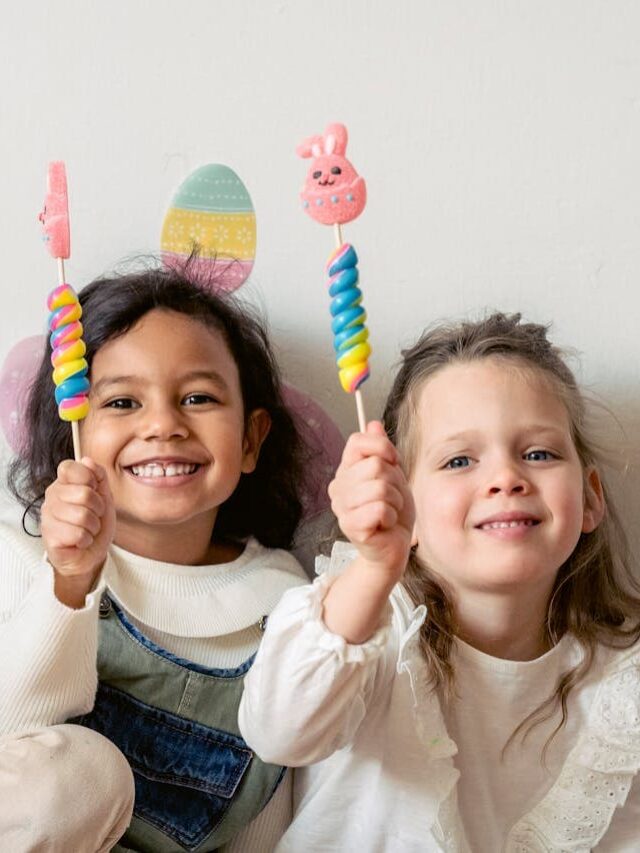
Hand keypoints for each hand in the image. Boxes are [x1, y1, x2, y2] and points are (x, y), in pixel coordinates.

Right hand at [41, 457, 114, 607]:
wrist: (89, 554)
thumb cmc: (94, 523)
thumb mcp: (104, 497)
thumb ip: (99, 477)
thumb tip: (88, 460)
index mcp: (63, 483)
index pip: (69, 467)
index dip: (88, 478)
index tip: (94, 490)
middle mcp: (51, 497)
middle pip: (83, 493)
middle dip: (98, 508)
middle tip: (94, 516)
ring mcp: (47, 516)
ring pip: (82, 515)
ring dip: (93, 526)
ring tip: (88, 530)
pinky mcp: (49, 536)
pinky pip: (78, 533)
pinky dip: (86, 539)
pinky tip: (80, 541)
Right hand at [328, 421, 414, 585]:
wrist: (392, 548)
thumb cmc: (392, 512)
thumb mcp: (393, 475)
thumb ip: (381, 450)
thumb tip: (373, 424)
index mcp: (346, 470)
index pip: (358, 441)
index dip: (383, 448)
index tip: (393, 463)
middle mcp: (338, 486)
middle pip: (375, 466)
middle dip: (395, 483)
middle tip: (392, 499)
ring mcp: (341, 507)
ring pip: (380, 488)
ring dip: (395, 502)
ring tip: (389, 512)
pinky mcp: (350, 526)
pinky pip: (380, 508)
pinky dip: (391, 517)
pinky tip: (385, 524)